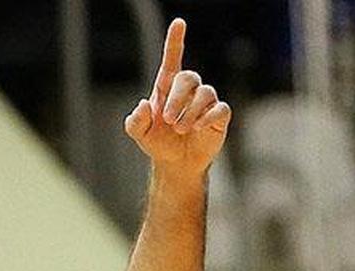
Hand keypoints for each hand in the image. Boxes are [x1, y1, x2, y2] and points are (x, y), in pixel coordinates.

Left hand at [124, 19, 231, 175]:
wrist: (176, 163)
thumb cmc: (158, 142)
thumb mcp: (139, 133)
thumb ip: (135, 120)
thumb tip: (145, 104)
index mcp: (167, 87)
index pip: (173, 58)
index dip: (175, 40)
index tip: (179, 23)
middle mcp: (189, 90)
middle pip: (188, 77)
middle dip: (177, 98)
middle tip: (169, 120)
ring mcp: (205, 101)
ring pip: (205, 93)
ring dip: (190, 113)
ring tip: (181, 130)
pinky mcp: (219, 115)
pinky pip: (219, 108)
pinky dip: (206, 118)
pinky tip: (196, 129)